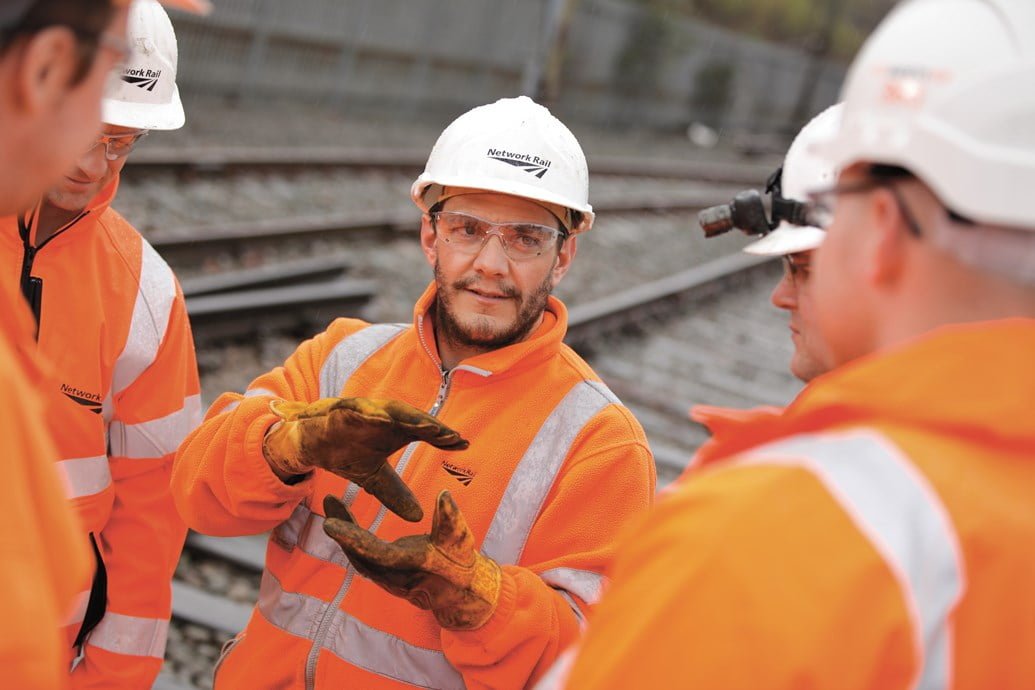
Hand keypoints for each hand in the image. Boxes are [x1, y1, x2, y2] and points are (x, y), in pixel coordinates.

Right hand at [263, 397, 467, 521]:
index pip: (425, 432)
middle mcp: (384, 418)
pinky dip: (373, 414)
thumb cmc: (345, 454)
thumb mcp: (373, 479)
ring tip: (430, 427)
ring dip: (411, 418)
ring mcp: (365, 411)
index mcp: (394, 430)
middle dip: (433, 427)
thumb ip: (394, 493)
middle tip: (453, 436)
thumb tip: (417, 516)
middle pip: (414, 420)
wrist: (310, 445)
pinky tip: (386, 420)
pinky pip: (360, 411)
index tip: (464, 445)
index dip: (443, 437)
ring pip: (392, 412)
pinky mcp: (343, 410)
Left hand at [323, 490, 501, 629]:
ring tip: (333, 504)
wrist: (459, 592)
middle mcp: (392, 576)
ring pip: (358, 557)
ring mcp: (386, 578)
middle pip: (358, 555)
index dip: (352, 538)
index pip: (374, 553)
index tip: (329, 523)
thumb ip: (451, 519)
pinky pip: (363, 558)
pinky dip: (352, 539)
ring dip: (344, 533)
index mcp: (410, 566)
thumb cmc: (460, 561)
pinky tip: (346, 521)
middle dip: (342, 528)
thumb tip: (443, 495)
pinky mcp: (384, 575)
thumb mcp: (461, 539)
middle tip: (329, 501)